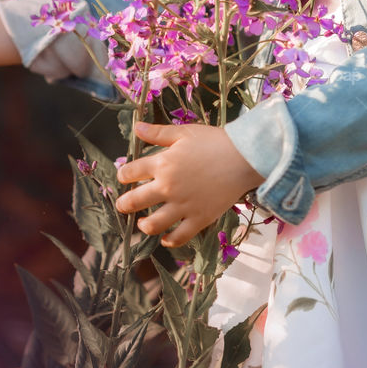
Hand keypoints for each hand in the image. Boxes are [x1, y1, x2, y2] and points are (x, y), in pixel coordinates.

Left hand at [116, 120, 263, 247]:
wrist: (243, 157)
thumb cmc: (214, 141)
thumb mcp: (184, 132)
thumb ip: (158, 133)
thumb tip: (136, 127)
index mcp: (162, 164)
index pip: (130, 172)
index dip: (124, 174)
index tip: (124, 176)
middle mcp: (168, 187)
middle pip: (134, 201)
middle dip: (124, 204)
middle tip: (123, 205)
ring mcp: (183, 206)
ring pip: (152, 224)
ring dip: (143, 225)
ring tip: (142, 223)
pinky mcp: (198, 219)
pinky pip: (178, 237)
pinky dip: (169, 240)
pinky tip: (165, 237)